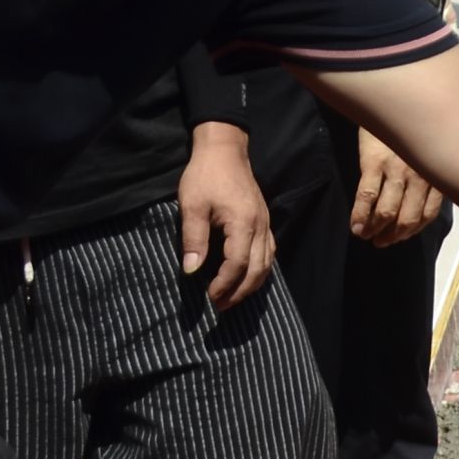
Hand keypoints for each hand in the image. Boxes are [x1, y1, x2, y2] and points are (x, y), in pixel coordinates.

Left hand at [177, 124, 275, 310]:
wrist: (225, 151)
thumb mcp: (192, 206)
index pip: (237, 263)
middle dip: (240, 291)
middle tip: (220, 307)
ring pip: (267, 263)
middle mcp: (260, 226)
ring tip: (233, 297)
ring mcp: (265, 224)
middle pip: (258, 268)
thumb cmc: (205, 177)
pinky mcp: (264, 221)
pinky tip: (248, 275)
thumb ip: (193, 239)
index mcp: (243, 223)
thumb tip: (190, 270)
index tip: (208, 297)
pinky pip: (269, 251)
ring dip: (252, 284)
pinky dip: (260, 269)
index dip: (224, 284)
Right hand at [350, 130, 445, 243]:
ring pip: (388, 211)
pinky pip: (367, 196)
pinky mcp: (374, 162)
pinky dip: (360, 216)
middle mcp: (419, 175)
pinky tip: (355, 226)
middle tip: (381, 242)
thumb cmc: (411, 132)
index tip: (400, 238)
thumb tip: (418, 209)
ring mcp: (397, 169)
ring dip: (376, 229)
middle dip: (394, 236)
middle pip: (408, 217)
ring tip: (366, 236)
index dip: (413, 231)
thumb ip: (428, 178)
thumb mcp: (427, 155)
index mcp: (435, 175)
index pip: (428, 214)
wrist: (390, 104)